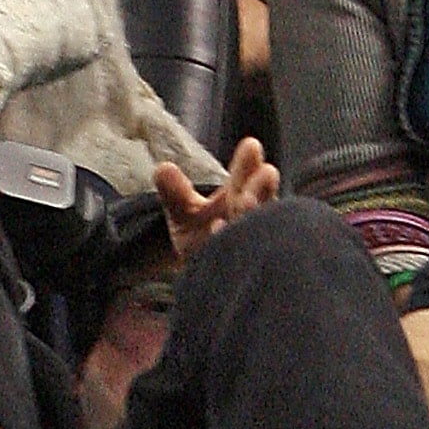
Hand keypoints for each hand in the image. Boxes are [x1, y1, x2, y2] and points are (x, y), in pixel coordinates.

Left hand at [154, 137, 279, 261]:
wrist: (207, 282)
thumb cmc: (203, 243)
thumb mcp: (185, 215)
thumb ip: (175, 194)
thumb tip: (162, 168)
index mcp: (240, 199)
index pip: (248, 178)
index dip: (248, 164)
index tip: (251, 146)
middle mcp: (251, 221)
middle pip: (260, 201)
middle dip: (261, 188)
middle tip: (266, 172)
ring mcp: (252, 244)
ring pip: (256, 229)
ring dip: (251, 214)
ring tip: (245, 201)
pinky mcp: (247, 266)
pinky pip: (245, 257)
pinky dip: (232, 244)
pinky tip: (220, 231)